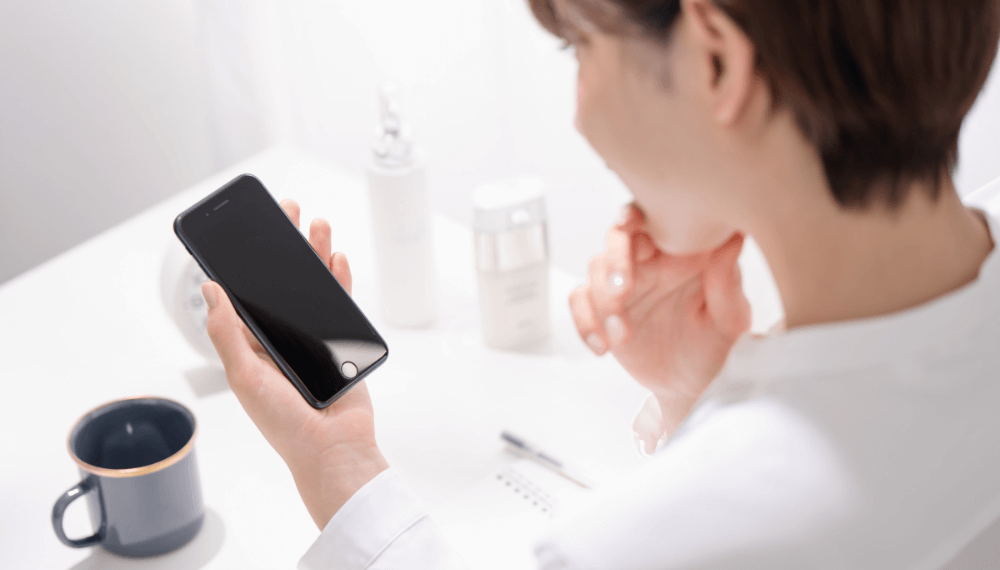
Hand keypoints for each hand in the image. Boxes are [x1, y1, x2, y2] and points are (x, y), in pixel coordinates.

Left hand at [201, 199, 388, 529]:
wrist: (331, 448)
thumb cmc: (284, 424)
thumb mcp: (245, 376)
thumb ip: (227, 332)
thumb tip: (210, 290)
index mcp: (250, 343)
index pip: (243, 291)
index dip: (244, 259)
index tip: (245, 230)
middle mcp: (278, 336)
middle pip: (280, 280)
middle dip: (285, 245)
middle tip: (287, 211)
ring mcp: (310, 338)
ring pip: (311, 285)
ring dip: (315, 253)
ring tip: (316, 226)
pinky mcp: (339, 342)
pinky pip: (339, 302)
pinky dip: (339, 278)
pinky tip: (337, 259)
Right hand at [569, 205, 750, 434]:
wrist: (694, 385)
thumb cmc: (718, 347)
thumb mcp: (730, 320)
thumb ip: (727, 282)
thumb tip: (733, 239)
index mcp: (682, 251)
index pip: (653, 217)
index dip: (635, 217)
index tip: (629, 228)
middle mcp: (651, 261)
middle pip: (618, 238)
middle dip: (614, 261)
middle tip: (622, 291)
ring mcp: (625, 283)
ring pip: (596, 269)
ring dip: (603, 302)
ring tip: (622, 335)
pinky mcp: (604, 309)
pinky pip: (581, 300)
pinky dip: (584, 322)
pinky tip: (602, 346)